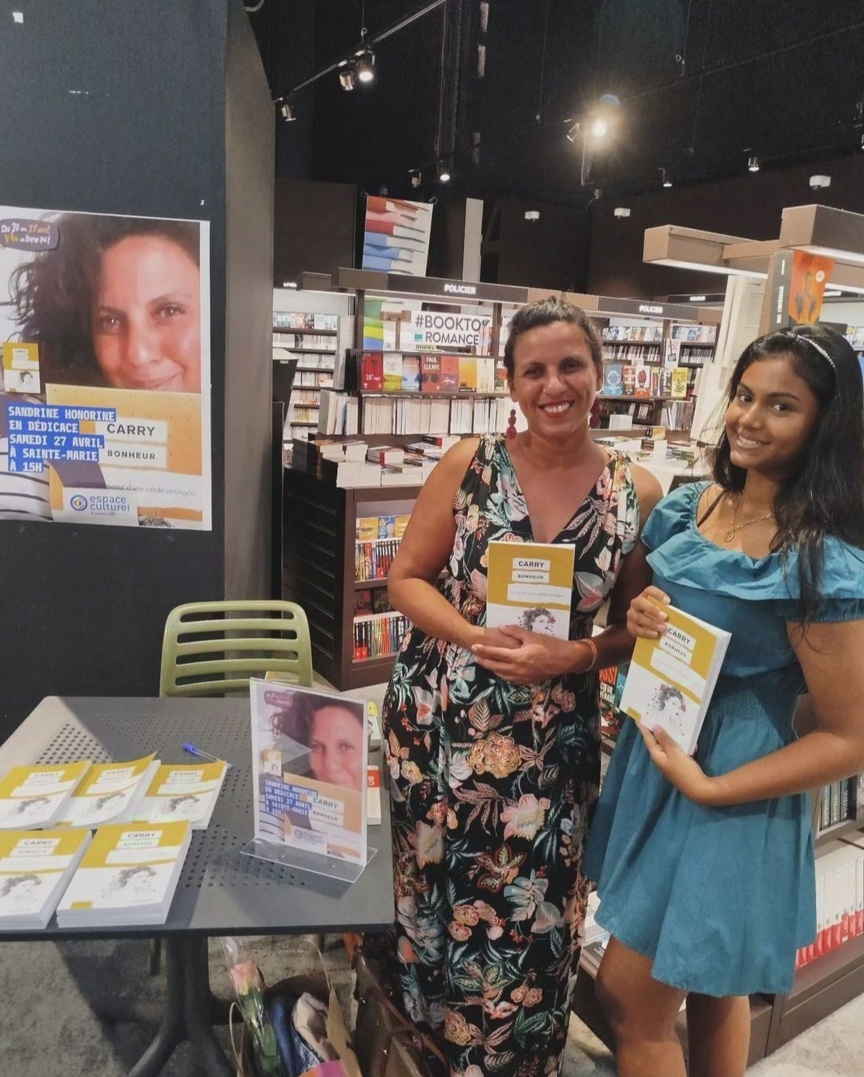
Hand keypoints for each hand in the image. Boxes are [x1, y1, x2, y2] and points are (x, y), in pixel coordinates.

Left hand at [471, 625, 591, 684]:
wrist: (566, 660)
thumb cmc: (550, 645)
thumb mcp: (532, 635)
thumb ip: (514, 631)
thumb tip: (500, 627)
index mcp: (518, 657)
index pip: (496, 654)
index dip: (484, 650)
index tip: (474, 647)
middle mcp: (518, 669)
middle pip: (496, 666)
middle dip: (484, 661)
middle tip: (475, 656)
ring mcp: (523, 677)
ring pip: (502, 675)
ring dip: (493, 669)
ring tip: (485, 663)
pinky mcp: (528, 681)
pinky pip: (511, 679)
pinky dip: (503, 674)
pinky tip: (501, 671)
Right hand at [627, 586, 670, 639]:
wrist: (646, 627)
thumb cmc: (658, 616)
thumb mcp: (664, 609)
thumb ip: (670, 609)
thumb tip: (685, 612)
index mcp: (645, 595)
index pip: (649, 590)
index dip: (658, 594)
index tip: (668, 601)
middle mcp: (636, 603)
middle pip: (640, 602)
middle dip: (652, 609)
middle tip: (664, 617)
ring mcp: (631, 614)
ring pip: (638, 617)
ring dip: (651, 623)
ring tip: (662, 628)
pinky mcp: (630, 626)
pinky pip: (636, 629)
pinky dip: (646, 632)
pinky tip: (655, 634)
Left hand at [637, 724, 716, 804]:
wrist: (698, 788)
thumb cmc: (684, 769)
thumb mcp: (674, 752)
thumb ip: (664, 739)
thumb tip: (654, 726)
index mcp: (656, 754)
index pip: (647, 738)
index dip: (643, 727)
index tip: (638, 717)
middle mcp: (660, 758)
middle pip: (655, 740)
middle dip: (653, 728)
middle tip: (652, 715)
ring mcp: (668, 761)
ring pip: (664, 744)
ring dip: (665, 734)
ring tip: (664, 721)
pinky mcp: (676, 763)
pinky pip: (672, 748)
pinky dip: (673, 741)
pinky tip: (678, 734)